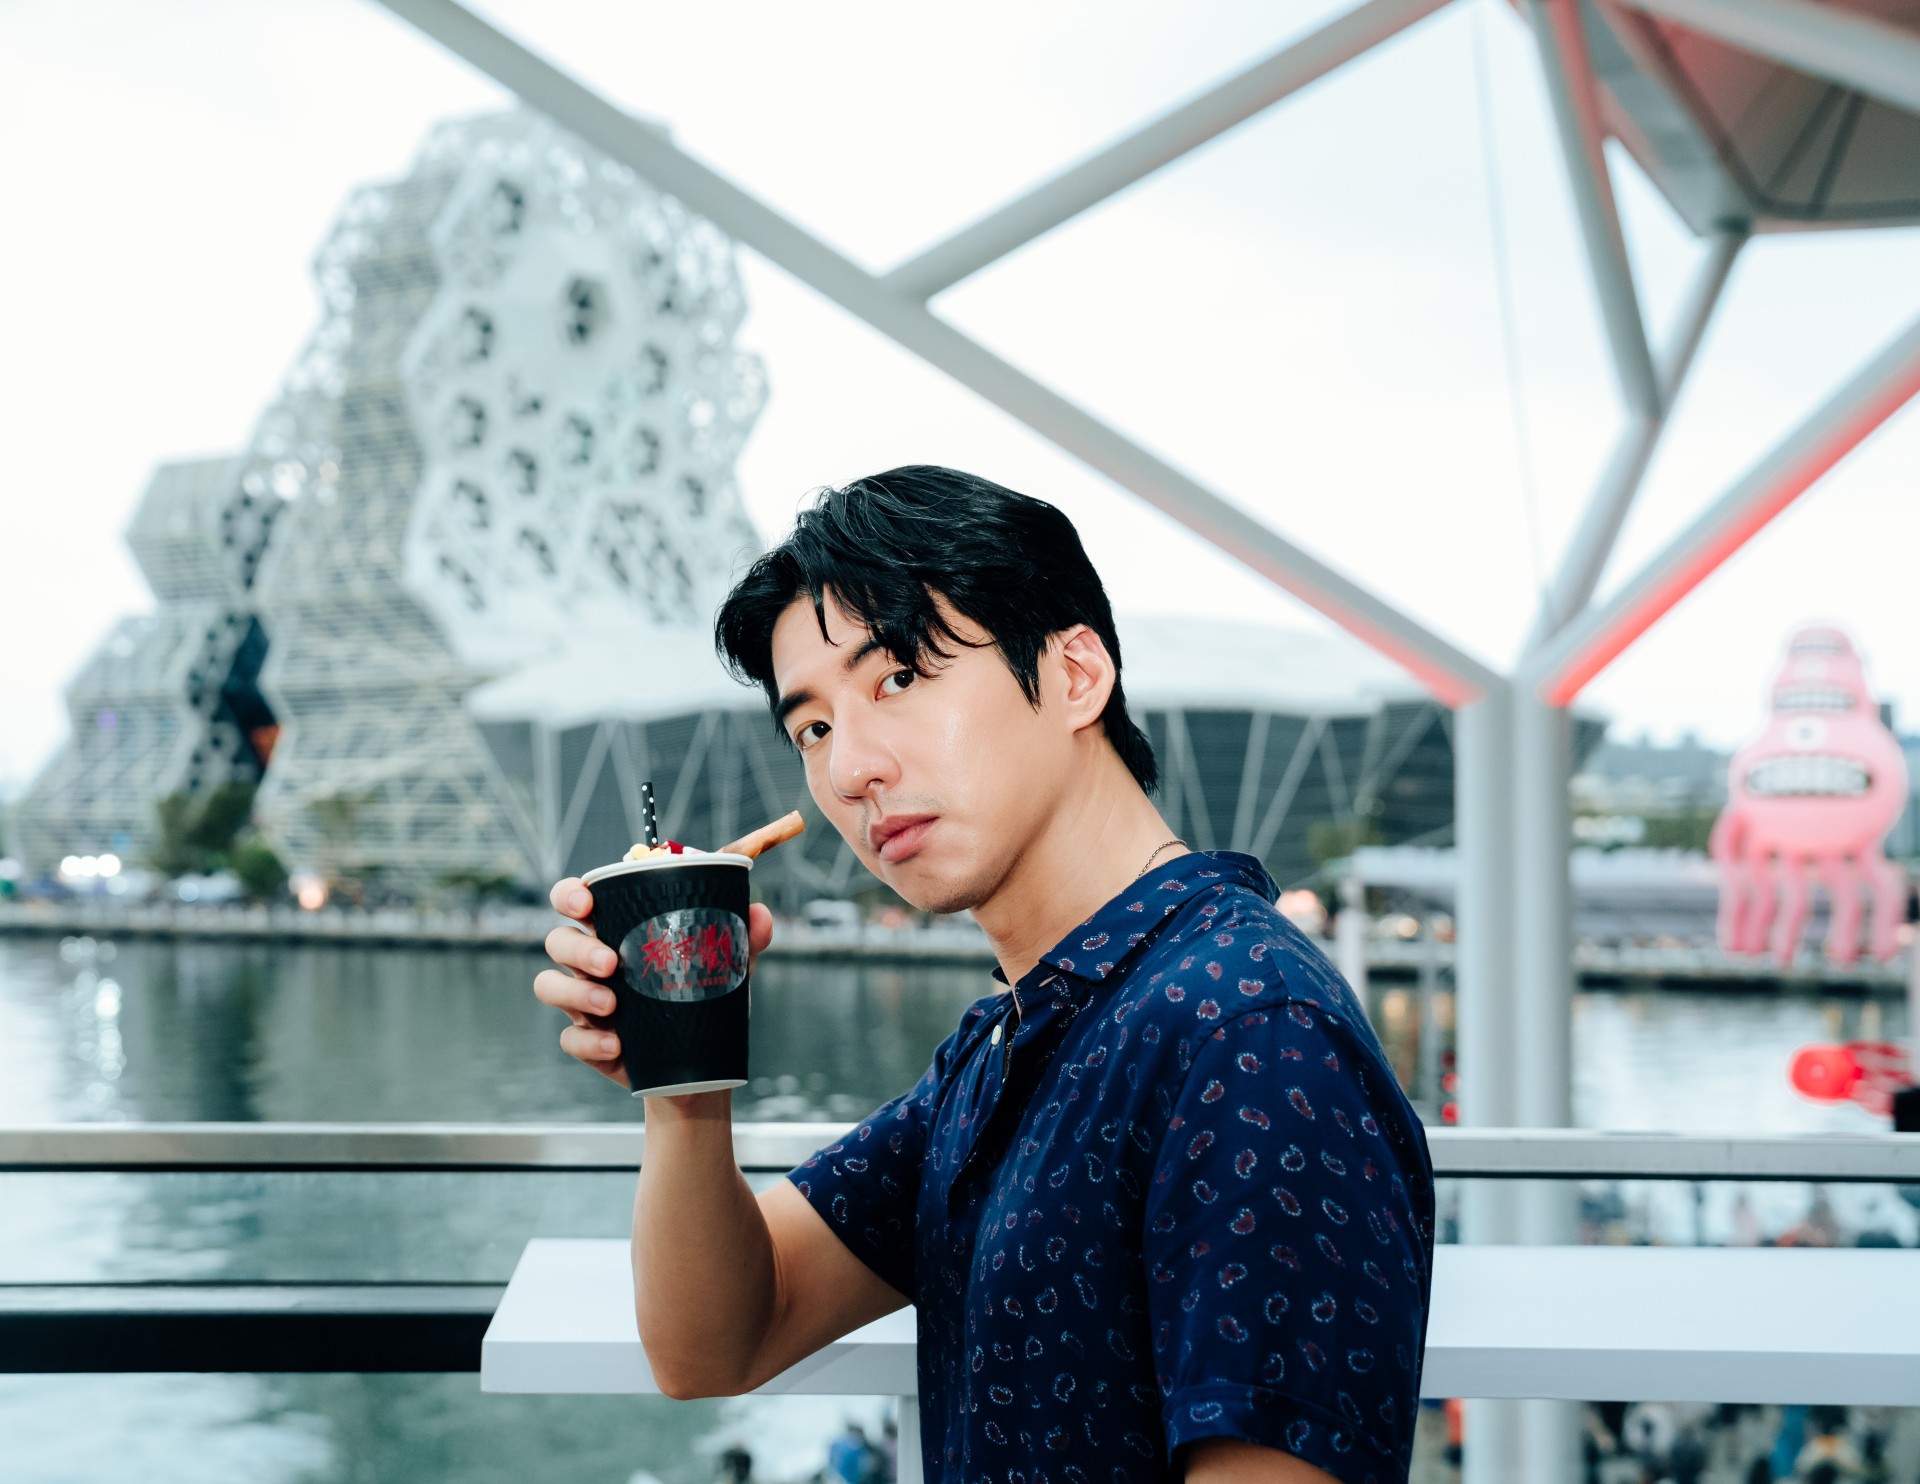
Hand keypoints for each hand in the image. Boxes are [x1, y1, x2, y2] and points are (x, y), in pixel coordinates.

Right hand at [534, 877, 773, 1088]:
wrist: (698, 1071)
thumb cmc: (703, 1002)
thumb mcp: (726, 969)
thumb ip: (743, 941)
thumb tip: (759, 913)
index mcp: (618, 933)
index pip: (579, 902)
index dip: (570, 895)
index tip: (586, 901)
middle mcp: (592, 965)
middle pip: (558, 941)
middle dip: (578, 948)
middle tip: (612, 963)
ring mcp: (585, 1004)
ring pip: (549, 986)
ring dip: (575, 992)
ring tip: (612, 1005)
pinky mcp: (588, 1044)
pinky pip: (569, 1040)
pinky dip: (588, 1042)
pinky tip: (616, 1045)